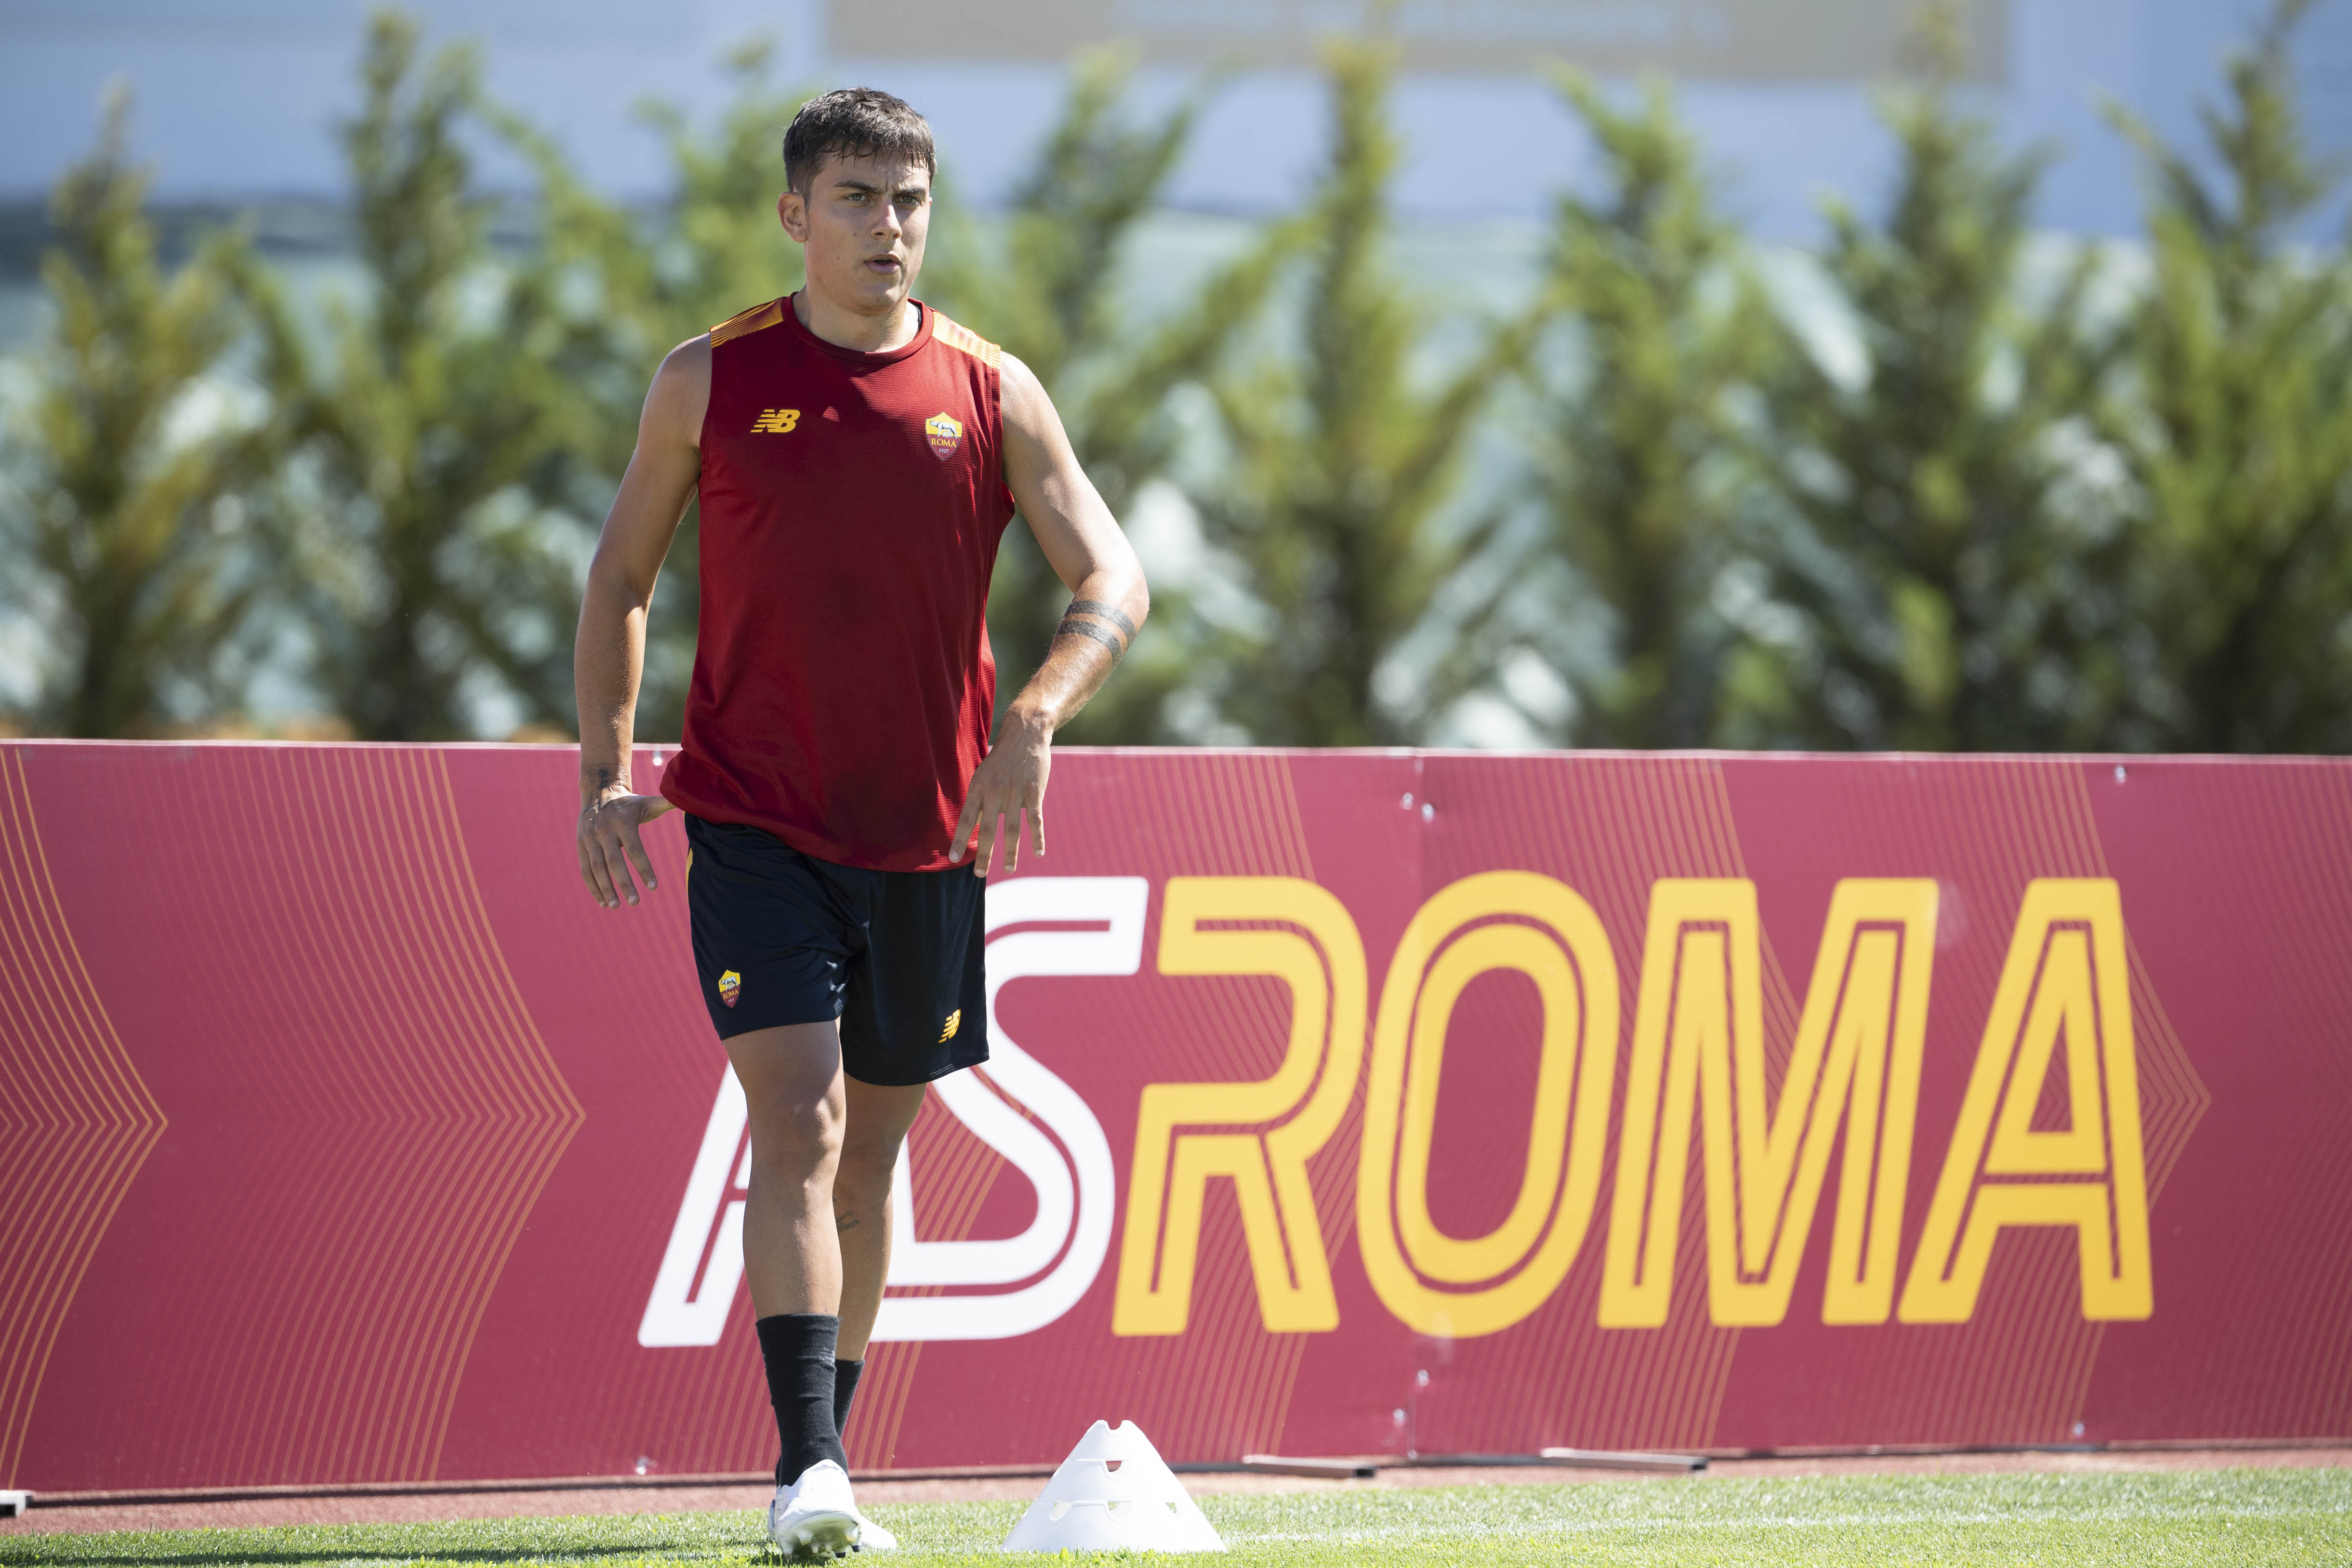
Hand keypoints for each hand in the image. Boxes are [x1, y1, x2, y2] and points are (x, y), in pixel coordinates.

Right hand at [578, 789, 672, 907]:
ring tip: (617, 906)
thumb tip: (689, 801)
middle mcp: (603, 830)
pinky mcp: (580, 846)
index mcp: (622, 822)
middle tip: (635, 903)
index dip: (644, 868)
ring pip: (596, 868)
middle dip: (624, 883)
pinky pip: (585, 870)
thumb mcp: (646, 802)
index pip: (635, 849)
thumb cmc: (629, 804)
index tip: (654, 887)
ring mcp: (589, 839)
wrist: (598, 793)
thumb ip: (666, 804)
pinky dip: (593, 887)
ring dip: (605, 889)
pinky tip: (603, 902)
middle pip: (613, 861)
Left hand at [949, 711, 1049, 877]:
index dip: (960, 840)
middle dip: (983, 855)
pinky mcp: (1034, 792)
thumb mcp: (983, 775)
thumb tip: (972, 827)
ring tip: (1009, 869)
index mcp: (979, 788)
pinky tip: (1038, 853)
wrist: (1025, 734)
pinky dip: (1037, 838)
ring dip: (1010, 852)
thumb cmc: (1001, 759)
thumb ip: (979, 800)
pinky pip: (1035, 820)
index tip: (953, 859)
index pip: (966, 820)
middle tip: (979, 875)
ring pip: (1012, 829)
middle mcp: (995, 792)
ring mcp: (1016, 793)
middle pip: (988, 830)